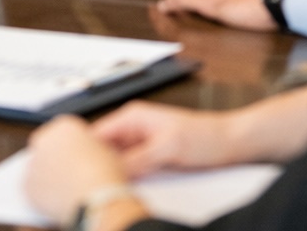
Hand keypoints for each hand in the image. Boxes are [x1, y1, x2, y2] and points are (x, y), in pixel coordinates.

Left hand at [24, 117, 136, 227]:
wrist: (95, 196)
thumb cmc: (104, 174)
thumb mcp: (106, 149)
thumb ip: (91, 146)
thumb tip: (90, 152)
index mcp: (64, 125)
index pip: (63, 132)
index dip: (71, 146)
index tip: (77, 157)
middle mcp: (44, 139)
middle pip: (46, 146)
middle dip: (55, 158)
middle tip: (69, 173)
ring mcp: (34, 162)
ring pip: (38, 167)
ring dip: (47, 176)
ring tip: (66, 189)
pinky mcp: (28, 185)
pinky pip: (33, 188)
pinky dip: (42, 194)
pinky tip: (57, 200)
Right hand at [93, 101, 232, 177]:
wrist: (229, 143)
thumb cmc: (203, 136)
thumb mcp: (167, 148)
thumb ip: (138, 158)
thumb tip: (111, 169)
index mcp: (132, 116)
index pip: (96, 133)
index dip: (83, 151)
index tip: (77, 170)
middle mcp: (133, 128)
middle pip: (103, 148)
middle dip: (97, 165)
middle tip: (91, 184)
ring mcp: (141, 143)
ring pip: (116, 160)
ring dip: (112, 173)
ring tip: (108, 187)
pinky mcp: (150, 157)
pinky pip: (130, 169)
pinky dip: (126, 178)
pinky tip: (125, 190)